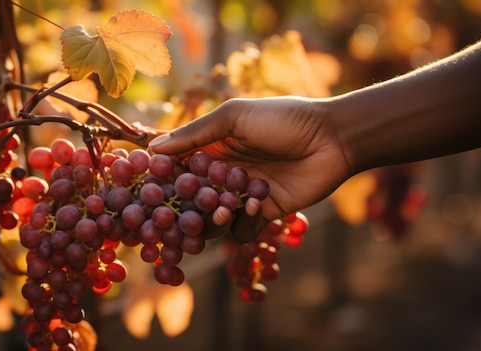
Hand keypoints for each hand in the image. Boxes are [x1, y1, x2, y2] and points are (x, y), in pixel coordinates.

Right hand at [149, 96, 351, 220]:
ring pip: (213, 219)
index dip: (162, 177)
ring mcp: (242, 196)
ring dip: (214, 216)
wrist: (332, 138)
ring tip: (226, 206)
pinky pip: (242, 229)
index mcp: (212, 148)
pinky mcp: (263, 214)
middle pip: (191, 198)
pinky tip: (258, 204)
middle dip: (185, 205)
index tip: (148, 184)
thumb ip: (195, 134)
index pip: (177, 167)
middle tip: (183, 206)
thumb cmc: (283, 119)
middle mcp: (222, 174)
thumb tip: (153, 148)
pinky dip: (245, 222)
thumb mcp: (235, 117)